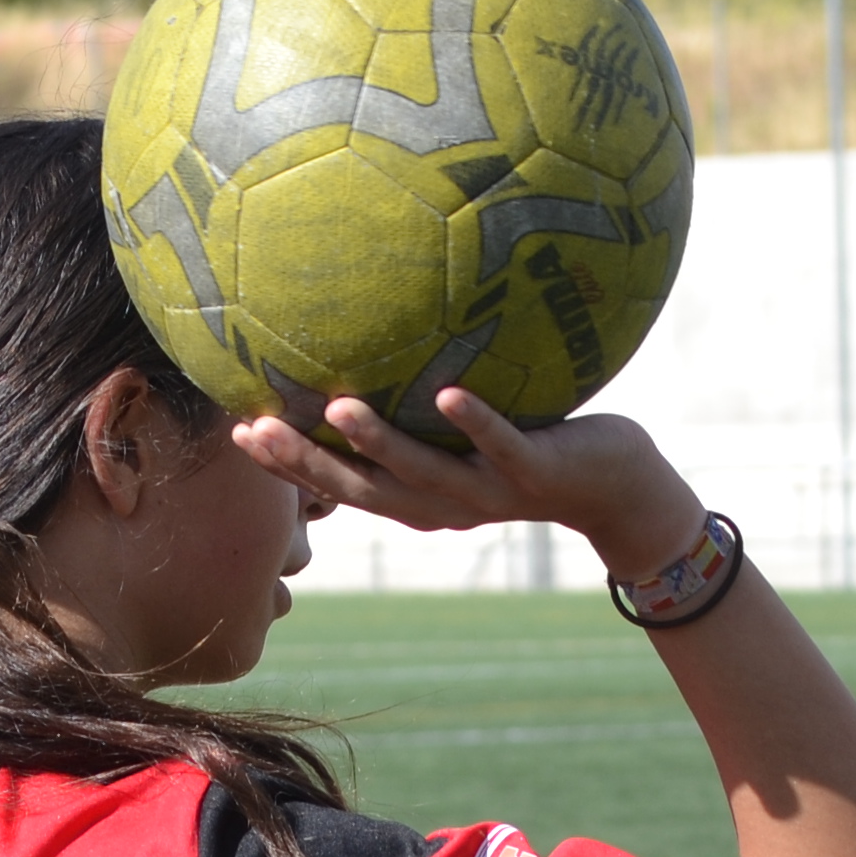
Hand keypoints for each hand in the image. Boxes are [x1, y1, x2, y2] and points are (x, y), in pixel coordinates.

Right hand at [231, 388, 706, 583]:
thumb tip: (375, 353)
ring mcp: (490, 491)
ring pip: (425, 470)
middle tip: (258, 428)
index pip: (342, 486)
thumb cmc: (534, 448)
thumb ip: (421, 411)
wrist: (616, 489)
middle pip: (366, 489)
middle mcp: (446, 503)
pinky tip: (447, 393)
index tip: (238, 433)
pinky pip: (501, 444)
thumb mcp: (466, 435)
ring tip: (338, 404)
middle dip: (309, 462)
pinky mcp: (535, 472)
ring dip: (381, 442)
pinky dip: (474, 422)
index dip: (289, 467)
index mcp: (421, 497)